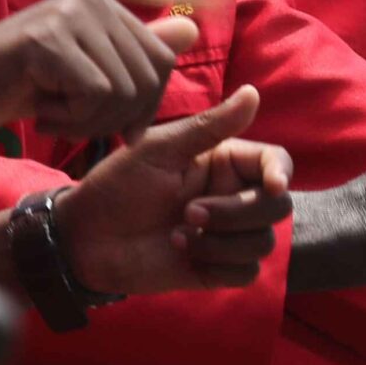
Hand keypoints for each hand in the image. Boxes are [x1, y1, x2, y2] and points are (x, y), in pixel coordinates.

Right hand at [0, 0, 196, 144]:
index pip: (161, 64)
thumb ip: (131, 55)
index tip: (102, 119)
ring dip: (88, 122)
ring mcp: (68, 15)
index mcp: (103, 5)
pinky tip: (38, 108)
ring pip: (123, 92)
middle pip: (148, 80)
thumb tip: (190, 31)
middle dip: (117, 118)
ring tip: (50, 110)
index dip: (141, 106)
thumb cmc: (12, 87)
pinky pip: (94, 97)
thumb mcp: (82, 74)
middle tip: (70, 118)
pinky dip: (68, 120)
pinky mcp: (47, 39)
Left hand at [49, 86, 292, 294]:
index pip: (275, 162)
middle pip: (276, 207)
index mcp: (224, 161)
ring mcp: (226, 235)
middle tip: (189, 212)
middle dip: (238, 213)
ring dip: (222, 241)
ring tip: (177, 235)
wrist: (84, 237)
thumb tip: (253, 93)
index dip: (281, 172)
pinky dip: (219, 264)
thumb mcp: (159, 150)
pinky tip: (182, 254)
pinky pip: (246, 272)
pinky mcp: (217, 269)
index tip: (272, 185)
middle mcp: (231, 196)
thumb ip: (210, 126)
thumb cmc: (117, 185)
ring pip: (263, 242)